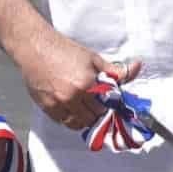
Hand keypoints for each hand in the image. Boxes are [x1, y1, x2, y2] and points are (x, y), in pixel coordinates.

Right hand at [18, 30, 141, 131]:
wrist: (36, 47)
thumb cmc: (64, 50)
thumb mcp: (93, 58)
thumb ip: (115, 70)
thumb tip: (136, 67)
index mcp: (86, 84)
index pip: (104, 107)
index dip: (107, 106)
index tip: (107, 103)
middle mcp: (72, 97)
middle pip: (92, 117)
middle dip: (97, 113)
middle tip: (96, 105)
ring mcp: (57, 104)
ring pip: (77, 124)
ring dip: (84, 119)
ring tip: (85, 108)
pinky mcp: (46, 107)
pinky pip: (62, 122)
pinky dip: (70, 119)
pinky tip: (72, 108)